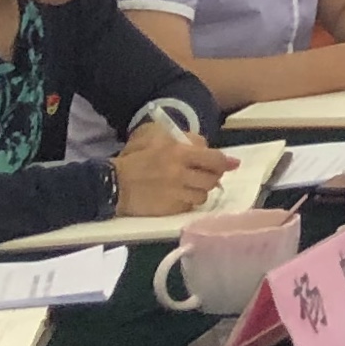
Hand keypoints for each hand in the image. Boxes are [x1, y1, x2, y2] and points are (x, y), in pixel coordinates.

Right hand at [112, 124, 235, 216]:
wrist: (112, 183)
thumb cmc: (134, 157)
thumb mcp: (155, 136)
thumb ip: (182, 137)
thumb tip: (204, 144)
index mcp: (179, 153)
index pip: (214, 159)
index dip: (225, 162)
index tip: (233, 163)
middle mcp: (181, 174)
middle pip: (212, 179)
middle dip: (213, 176)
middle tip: (207, 174)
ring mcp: (176, 193)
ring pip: (204, 195)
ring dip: (201, 190)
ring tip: (192, 186)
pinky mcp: (169, 209)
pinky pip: (189, 206)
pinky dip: (189, 201)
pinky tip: (181, 196)